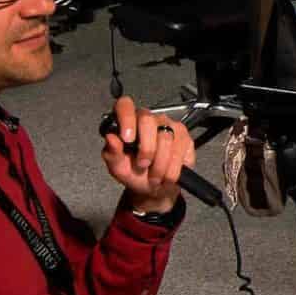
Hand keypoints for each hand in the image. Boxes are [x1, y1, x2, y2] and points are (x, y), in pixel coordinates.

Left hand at [102, 96, 194, 213]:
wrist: (155, 188)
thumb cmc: (135, 174)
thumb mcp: (118, 167)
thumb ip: (112, 152)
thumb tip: (111, 137)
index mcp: (129, 122)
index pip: (125, 105)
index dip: (126, 118)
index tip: (127, 139)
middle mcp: (150, 120)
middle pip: (148, 121)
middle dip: (145, 149)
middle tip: (142, 165)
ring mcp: (170, 126)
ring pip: (165, 139)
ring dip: (158, 165)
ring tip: (154, 175)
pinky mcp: (185, 137)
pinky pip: (179, 151)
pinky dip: (171, 169)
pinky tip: (166, 174)